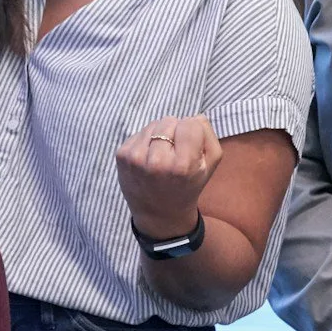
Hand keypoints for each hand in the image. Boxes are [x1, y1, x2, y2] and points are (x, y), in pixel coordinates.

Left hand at [116, 115, 221, 239]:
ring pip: (153, 124)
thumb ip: (209, 136)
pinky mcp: (121, 156)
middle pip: (170, 120)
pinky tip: (149, 159)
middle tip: (175, 154)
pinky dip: (146, 141)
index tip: (190, 149)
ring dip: (160, 135)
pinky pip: (139, 132)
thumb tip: (195, 116)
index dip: (193, 133)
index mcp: (182, 166)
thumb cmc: (187, 186)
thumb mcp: (209, 167)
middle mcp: (157, 162)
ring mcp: (136, 158)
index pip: (191, 123)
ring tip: (162, 157)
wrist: (159, 213)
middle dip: (175, 132)